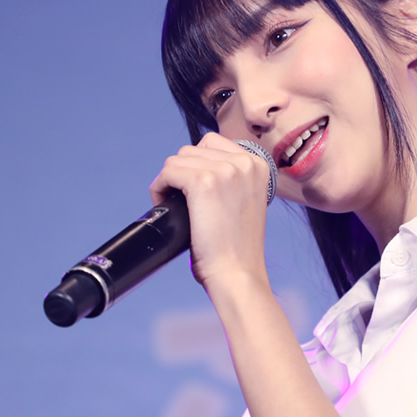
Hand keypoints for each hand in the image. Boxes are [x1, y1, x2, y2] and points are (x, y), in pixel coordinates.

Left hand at [150, 133, 271, 289]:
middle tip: (180, 201)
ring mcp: (225, 170)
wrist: (237, 273)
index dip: (196, 164)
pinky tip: (163, 204)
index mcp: (258, 164)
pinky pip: (168, 172)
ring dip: (169, 180)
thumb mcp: (244, 201)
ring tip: (173, 204)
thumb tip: (194, 165)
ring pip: (177, 159)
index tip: (193, 190)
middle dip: (181, 173)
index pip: (212, 143)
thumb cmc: (236, 247)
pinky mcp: (203, 182)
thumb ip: (230, 179)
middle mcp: (245, 162)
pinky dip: (159, 188)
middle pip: (192, 150)